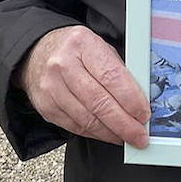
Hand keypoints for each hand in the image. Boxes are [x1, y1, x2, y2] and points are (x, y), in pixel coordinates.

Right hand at [17, 25, 149, 147]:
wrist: (36, 54)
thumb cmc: (74, 51)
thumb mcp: (98, 47)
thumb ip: (118, 71)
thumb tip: (140, 101)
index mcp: (83, 44)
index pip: (112, 76)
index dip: (131, 99)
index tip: (144, 114)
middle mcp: (64, 65)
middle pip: (99, 102)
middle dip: (124, 124)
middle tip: (139, 136)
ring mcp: (52, 87)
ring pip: (87, 119)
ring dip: (111, 133)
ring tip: (127, 137)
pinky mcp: (46, 107)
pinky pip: (76, 127)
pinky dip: (95, 134)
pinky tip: (108, 134)